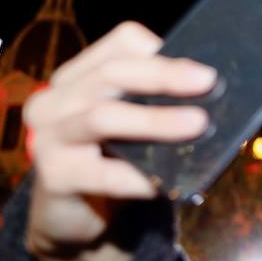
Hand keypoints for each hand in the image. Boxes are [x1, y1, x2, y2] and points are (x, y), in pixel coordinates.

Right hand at [22, 22, 214, 260]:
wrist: (70, 217)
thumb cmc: (108, 158)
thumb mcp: (127, 122)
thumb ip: (153, 102)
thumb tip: (213, 94)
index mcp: (77, 76)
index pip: (119, 44)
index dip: (160, 50)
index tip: (200, 64)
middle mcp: (55, 99)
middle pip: (112, 73)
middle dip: (164, 76)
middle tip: (208, 82)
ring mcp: (48, 138)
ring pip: (102, 117)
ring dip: (155, 120)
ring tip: (197, 124)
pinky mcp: (53, 177)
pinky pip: (103, 173)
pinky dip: (139, 177)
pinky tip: (165, 182)